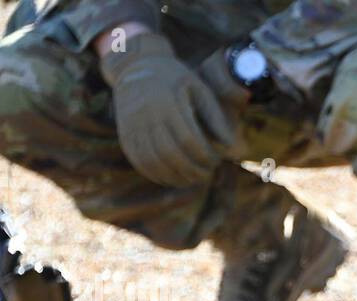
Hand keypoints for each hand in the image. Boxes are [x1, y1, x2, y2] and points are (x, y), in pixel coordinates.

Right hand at [99, 32, 236, 186]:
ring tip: (191, 179)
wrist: (134, 66)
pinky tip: (172, 178)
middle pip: (171, 154)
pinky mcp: (125, 134)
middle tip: (206, 175)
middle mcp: (147, 114)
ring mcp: (132, 125)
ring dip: (175, 177)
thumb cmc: (175, 79)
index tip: (216, 161)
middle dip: (192, 170)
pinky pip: (139, 162)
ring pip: (153, 161)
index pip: (189, 139)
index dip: (205, 156)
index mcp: (168, 101)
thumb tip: (232, 147)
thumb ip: (215, 117)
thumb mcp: (199, 89)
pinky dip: (156, 175)